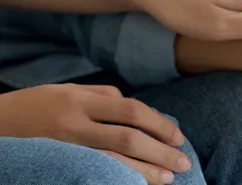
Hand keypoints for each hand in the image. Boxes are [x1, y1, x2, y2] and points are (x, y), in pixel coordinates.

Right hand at [0, 84, 188, 183]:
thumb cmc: (33, 106)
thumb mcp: (66, 91)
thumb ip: (102, 96)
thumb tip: (137, 109)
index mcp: (79, 99)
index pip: (131, 111)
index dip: (159, 124)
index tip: (178, 137)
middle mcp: (73, 124)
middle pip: (127, 139)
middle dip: (160, 152)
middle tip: (183, 162)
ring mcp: (63, 148)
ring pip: (112, 163)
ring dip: (145, 172)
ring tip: (167, 178)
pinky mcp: (55, 166)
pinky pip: (93, 175)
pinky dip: (118, 179)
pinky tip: (135, 184)